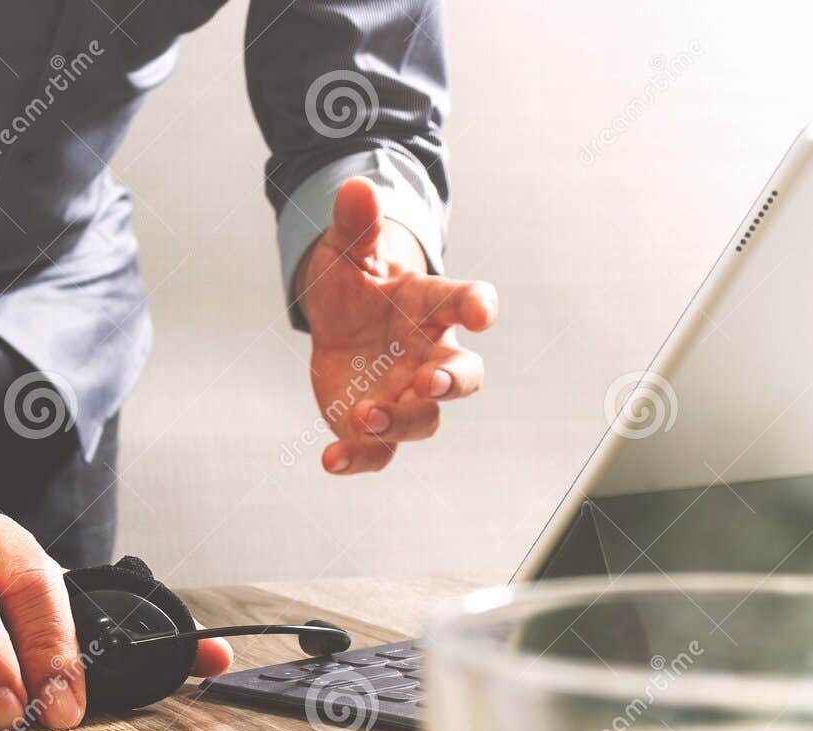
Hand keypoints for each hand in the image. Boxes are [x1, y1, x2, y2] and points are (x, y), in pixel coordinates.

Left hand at [297, 177, 498, 473]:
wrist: (344, 323)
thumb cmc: (358, 283)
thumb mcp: (348, 250)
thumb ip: (356, 224)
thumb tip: (357, 188)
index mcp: (433, 307)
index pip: (468, 302)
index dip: (479, 306)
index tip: (482, 313)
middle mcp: (430, 357)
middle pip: (463, 376)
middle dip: (451, 383)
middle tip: (428, 383)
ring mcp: (408, 396)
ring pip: (426, 421)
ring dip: (402, 421)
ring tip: (368, 416)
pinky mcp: (379, 423)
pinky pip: (379, 451)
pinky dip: (359, 458)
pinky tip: (330, 459)